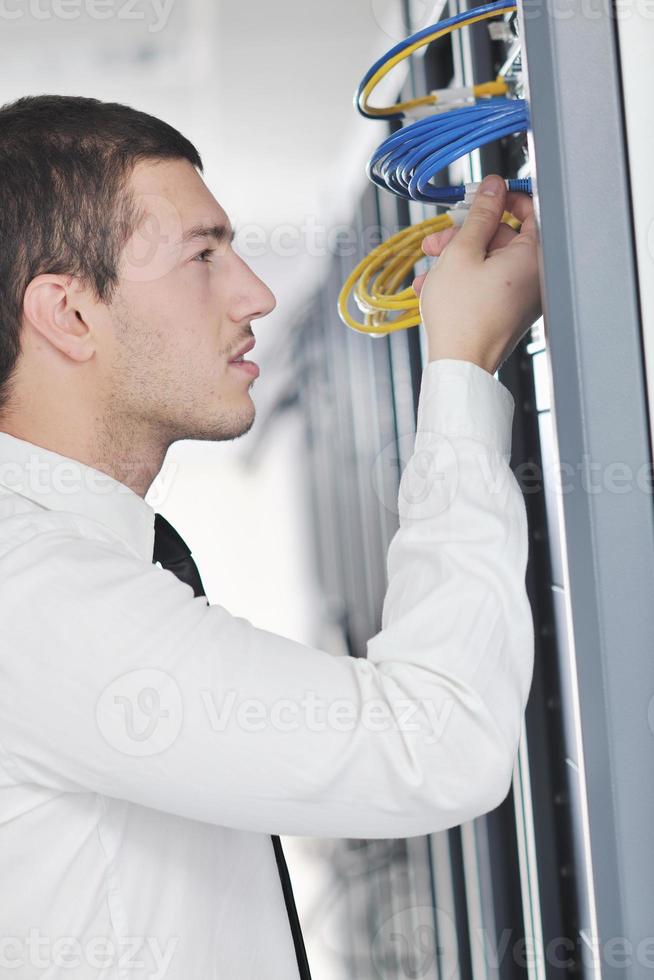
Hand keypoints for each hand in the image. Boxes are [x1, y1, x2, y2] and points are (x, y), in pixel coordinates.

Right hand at [412, 174, 541, 374]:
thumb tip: (492, 187)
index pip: (528, 209)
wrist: (459, 365)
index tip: (478, 198)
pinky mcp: (508, 312)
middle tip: (438, 241)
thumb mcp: (462, 251)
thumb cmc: (462, 315)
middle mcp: (535, 276)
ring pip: (489, 262)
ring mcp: (523, 297)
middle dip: (465, 236)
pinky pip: (488, 284)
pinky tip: (435, 288)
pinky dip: (464, 280)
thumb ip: (480, 214)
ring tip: (429, 270)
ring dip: (456, 260)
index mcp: (534, 256)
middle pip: (502, 238)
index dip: (500, 199)